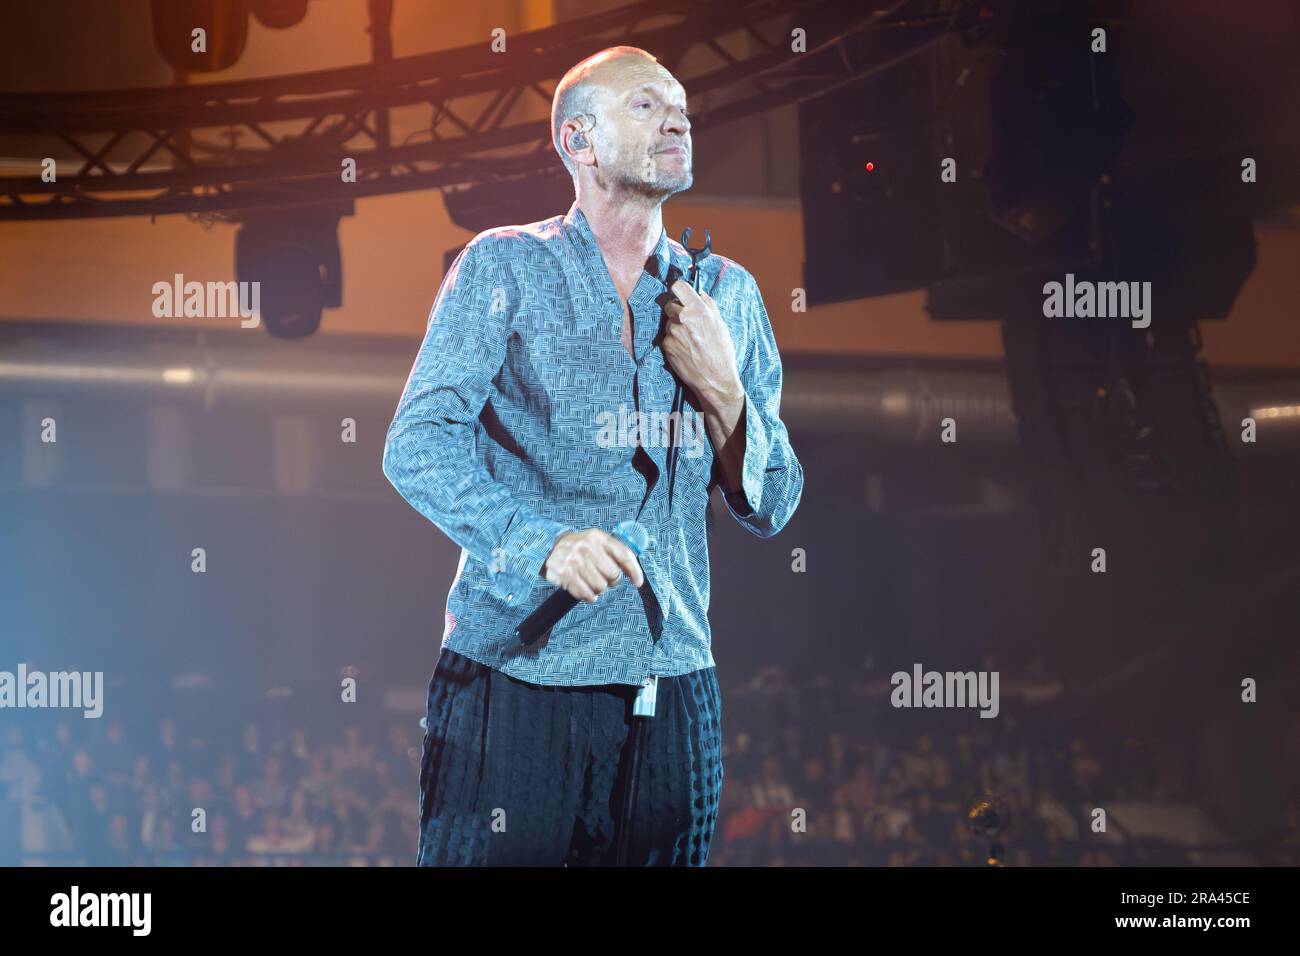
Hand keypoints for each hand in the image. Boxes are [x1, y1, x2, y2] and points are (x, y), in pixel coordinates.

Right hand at [541, 528, 643, 602]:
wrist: (547, 546)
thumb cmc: (578, 547)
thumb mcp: (596, 541)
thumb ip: (615, 552)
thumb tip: (635, 574)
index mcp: (598, 537)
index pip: (624, 555)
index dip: (634, 571)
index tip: (638, 582)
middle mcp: (587, 547)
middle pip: (614, 575)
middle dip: (611, 581)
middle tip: (602, 577)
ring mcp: (575, 560)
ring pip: (601, 587)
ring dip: (598, 589)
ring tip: (591, 582)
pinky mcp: (565, 574)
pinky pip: (586, 594)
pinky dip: (588, 596)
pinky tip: (586, 591)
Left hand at [661, 279, 742, 411]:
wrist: (715, 380)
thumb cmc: (722, 353)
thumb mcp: (721, 325)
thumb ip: (709, 306)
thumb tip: (700, 293)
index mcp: (698, 310)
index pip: (679, 287)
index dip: (679, 290)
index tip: (680, 294)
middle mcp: (683, 319)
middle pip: (670, 305)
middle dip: (677, 311)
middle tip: (688, 322)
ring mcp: (672, 333)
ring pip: (669, 323)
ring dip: (676, 328)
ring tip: (690, 341)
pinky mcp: (666, 346)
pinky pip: (667, 337)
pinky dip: (674, 341)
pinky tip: (685, 350)